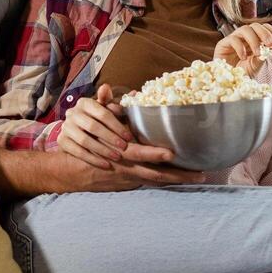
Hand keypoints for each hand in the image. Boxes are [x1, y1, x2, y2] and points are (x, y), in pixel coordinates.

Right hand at [57, 84, 202, 188]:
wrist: (72, 170)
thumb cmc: (86, 141)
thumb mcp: (93, 124)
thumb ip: (103, 106)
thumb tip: (107, 88)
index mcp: (119, 151)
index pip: (139, 153)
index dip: (155, 154)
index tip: (172, 153)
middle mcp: (125, 167)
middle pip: (154, 174)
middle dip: (177, 175)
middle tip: (199, 174)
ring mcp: (128, 179)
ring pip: (156, 181)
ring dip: (176, 180)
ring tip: (197, 177)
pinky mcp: (130, 183)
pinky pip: (152, 184)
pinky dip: (166, 184)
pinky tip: (181, 182)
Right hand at [213, 23, 271, 69]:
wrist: (229, 81)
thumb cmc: (242, 72)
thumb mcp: (256, 65)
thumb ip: (264, 56)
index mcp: (254, 39)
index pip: (263, 28)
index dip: (270, 31)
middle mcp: (244, 37)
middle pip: (254, 25)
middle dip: (264, 33)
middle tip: (270, 44)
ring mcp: (233, 39)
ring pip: (244, 29)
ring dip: (254, 40)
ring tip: (257, 53)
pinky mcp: (223, 44)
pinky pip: (232, 39)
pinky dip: (240, 48)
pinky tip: (243, 57)